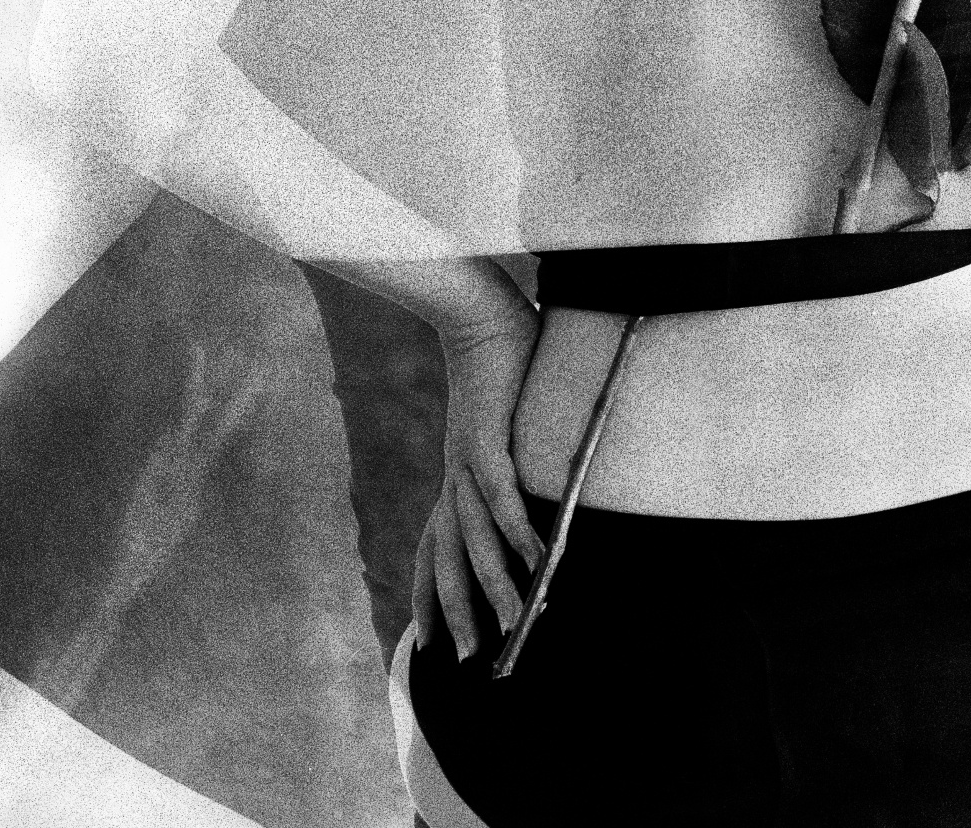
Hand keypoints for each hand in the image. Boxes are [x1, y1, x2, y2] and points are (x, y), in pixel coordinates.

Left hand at [411, 290, 545, 660]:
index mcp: (455, 474)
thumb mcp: (502, 419)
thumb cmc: (499, 358)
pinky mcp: (487, 436)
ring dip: (496, 585)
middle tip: (467, 660)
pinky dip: (517, 527)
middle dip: (456, 611)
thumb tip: (541, 465)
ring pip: (475, 538)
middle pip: (447, 558)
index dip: (429, 596)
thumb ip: (516, 449)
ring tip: (515, 626)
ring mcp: (467, 459)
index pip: (433, 547)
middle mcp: (454, 475)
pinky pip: (501, 493)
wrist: (478, 310)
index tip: (429, 643)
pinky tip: (534, 557)